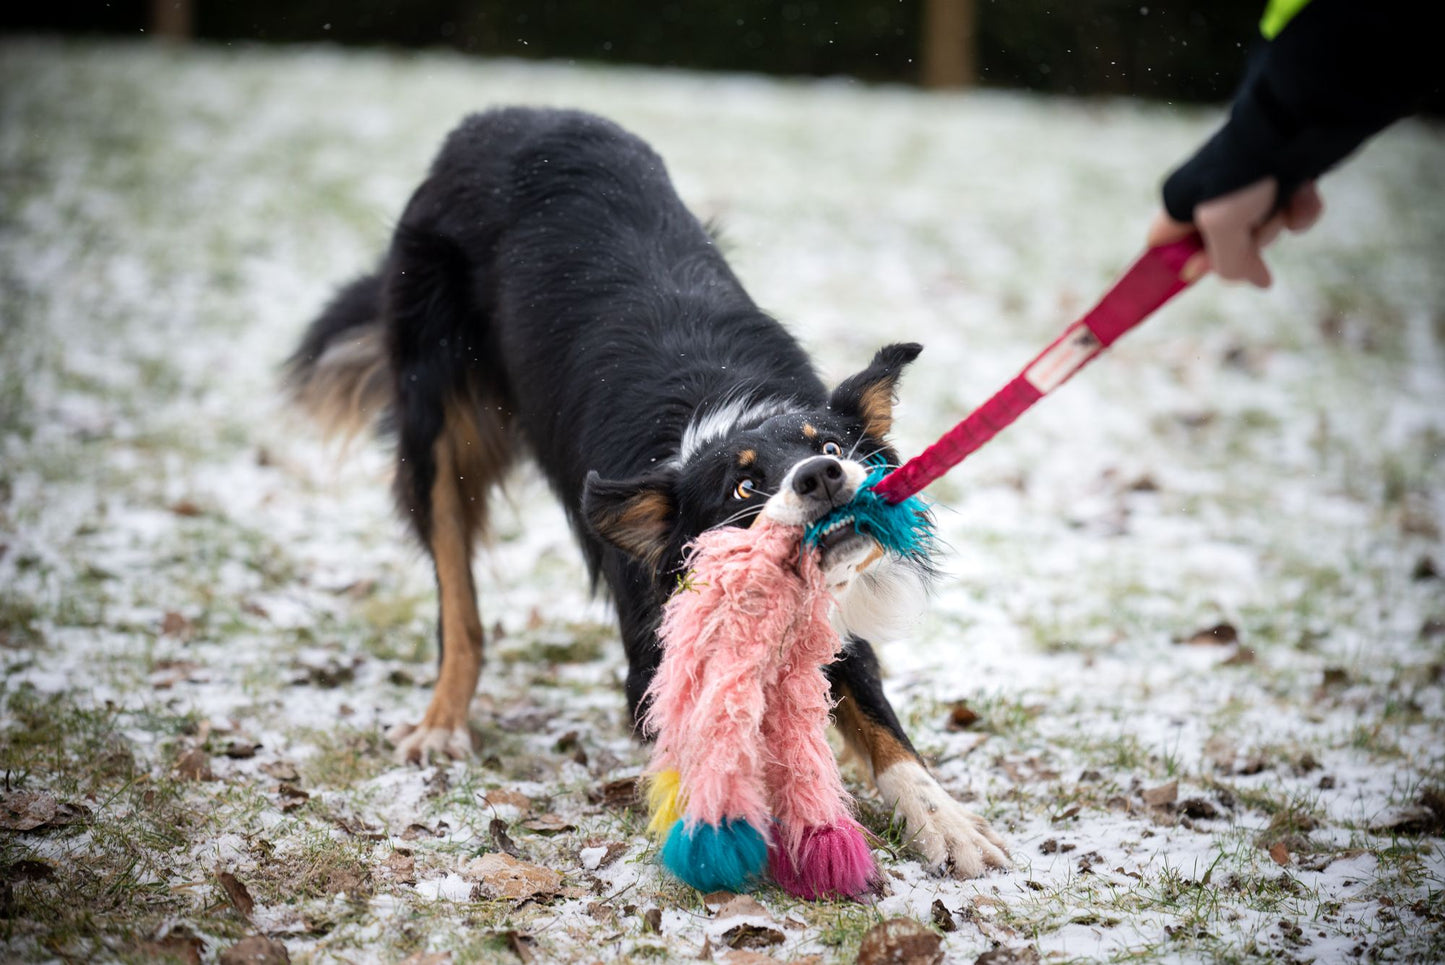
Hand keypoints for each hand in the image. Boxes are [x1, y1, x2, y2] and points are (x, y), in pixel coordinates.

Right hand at [1148, 178, 1323, 287]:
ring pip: (1260, 231)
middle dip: (1246, 244)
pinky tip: (1301, 193)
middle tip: (1254, 229)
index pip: (1162, 245)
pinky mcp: (1280, 182)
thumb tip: (1244, 280)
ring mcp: (1246, 190)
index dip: (1183, 262)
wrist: (1295, 126)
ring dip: (1275, 223)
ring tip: (1281, 200)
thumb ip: (1226, 263)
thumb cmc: (1247, 172)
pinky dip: (1299, 209)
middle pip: (1221, 248)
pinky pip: (1290, 214)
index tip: (1204, 270)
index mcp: (1180, 203)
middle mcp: (1208, 197)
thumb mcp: (1224, 224)